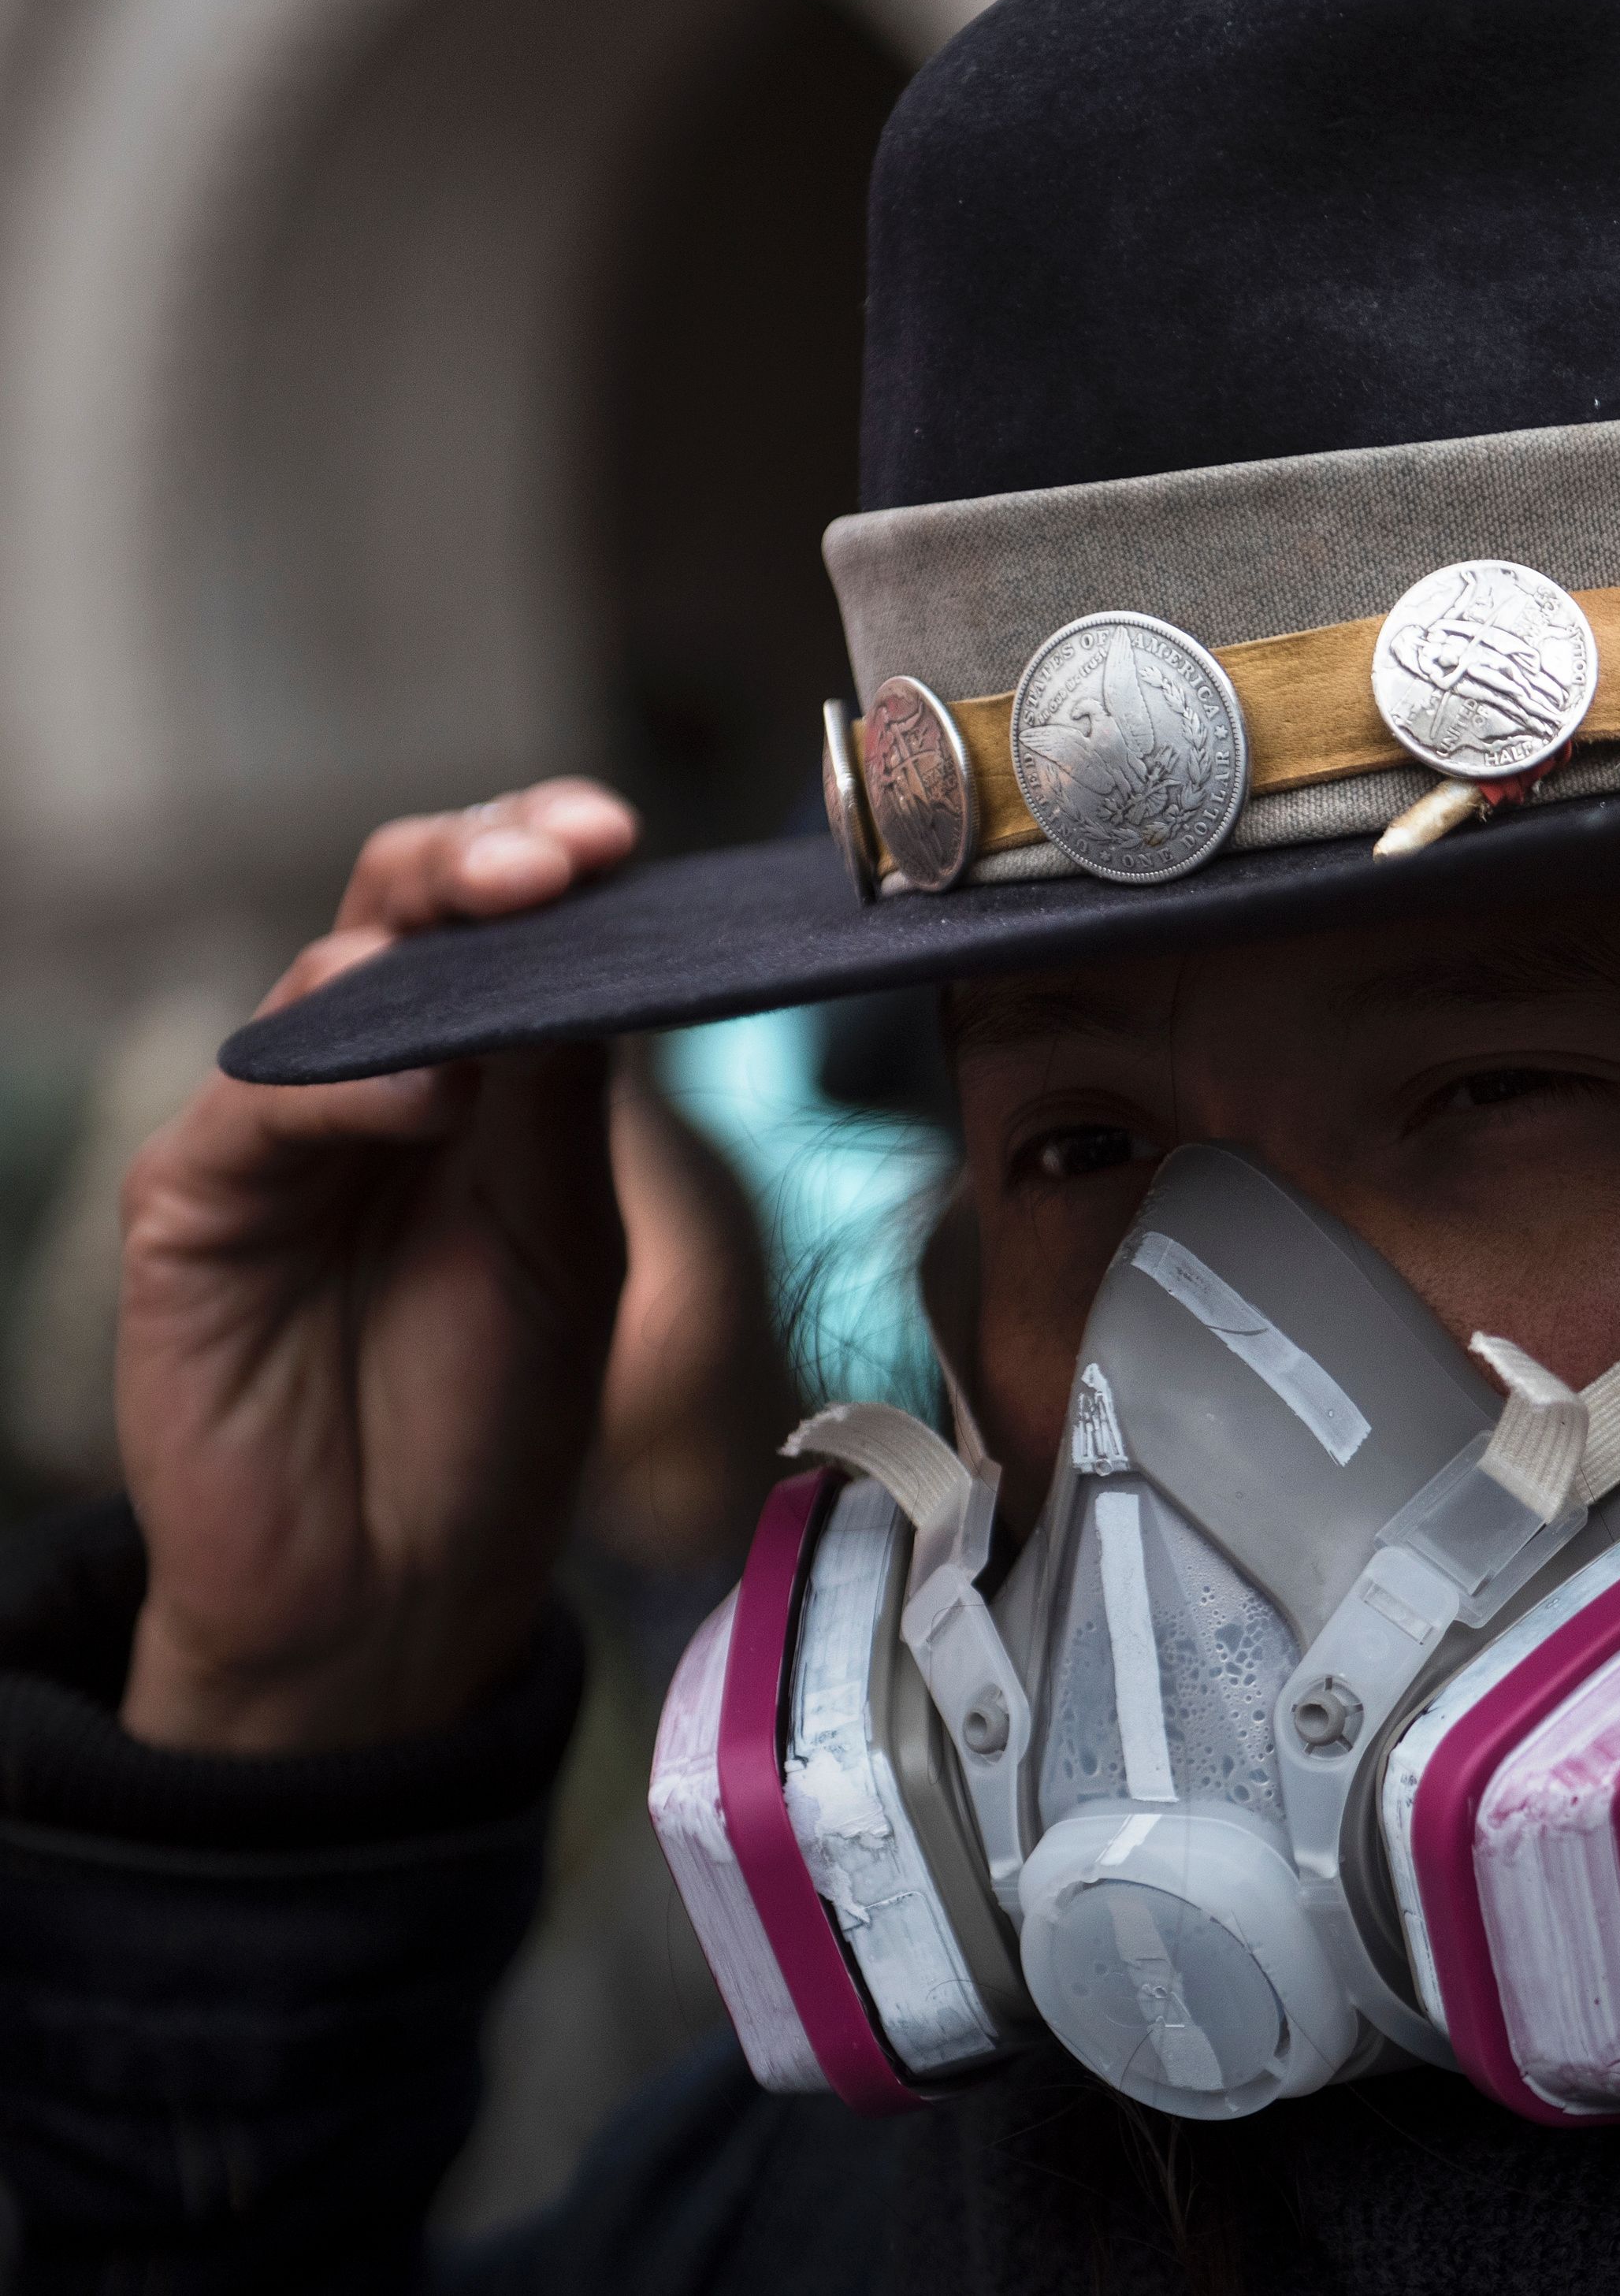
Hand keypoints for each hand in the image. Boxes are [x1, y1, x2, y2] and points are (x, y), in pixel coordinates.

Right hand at [117, 783, 637, 1751]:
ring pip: (325, 982)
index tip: (619, 839)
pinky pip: (261, 1108)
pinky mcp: (193, 1204)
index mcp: (477, 1071)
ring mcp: (272, 1132)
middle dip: (480, 859)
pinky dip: (348, 1087)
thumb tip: (592, 941)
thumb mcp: (564, 1233)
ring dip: (423, 947)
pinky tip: (427, 1093)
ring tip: (514, 932)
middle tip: (560, 849)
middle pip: (400, 911)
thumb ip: (562, 1097)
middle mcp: (368, 1077)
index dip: (551, 860)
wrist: (398, 1587)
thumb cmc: (492, 1413)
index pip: (503, 923)